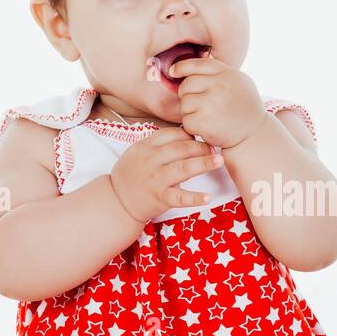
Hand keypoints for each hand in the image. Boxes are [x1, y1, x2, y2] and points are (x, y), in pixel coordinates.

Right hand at [108, 127, 223, 222]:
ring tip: (219, 161)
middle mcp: (151, 161)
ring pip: (183, 168)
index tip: (201, 139)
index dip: (189, 135)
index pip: (172, 134)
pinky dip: (194, 198)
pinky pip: (179, 198)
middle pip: (180, 149)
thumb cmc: (132, 174)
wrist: (117, 200)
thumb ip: (159, 144)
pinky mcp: (160, 198)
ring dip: (203, 164)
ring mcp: (156, 180)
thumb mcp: (139, 152)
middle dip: (200, 147)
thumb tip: (187, 136)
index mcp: (146, 147)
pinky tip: (208, 197)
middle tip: (214, 149)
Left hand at [168, 51, 267, 148]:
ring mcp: (211, 104)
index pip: (196, 64)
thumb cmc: (244, 108)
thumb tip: (186, 66)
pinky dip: (193, 127)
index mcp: (226, 73)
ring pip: (185, 104)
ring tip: (207, 117)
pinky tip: (205, 128)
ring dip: (191, 113)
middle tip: (201, 106)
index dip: (181, 67)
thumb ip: (218, 73)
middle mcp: (219, 86)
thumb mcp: (238, 81)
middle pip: (186, 85)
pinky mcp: (204, 122)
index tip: (173, 72)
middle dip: (188, 95)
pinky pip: (186, 121)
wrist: (255, 134)